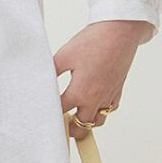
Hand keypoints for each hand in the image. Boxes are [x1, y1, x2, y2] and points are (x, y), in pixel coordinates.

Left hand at [53, 19, 153, 138]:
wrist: (119, 33)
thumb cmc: (93, 43)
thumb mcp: (64, 56)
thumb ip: (52, 72)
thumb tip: (42, 80)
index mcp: (80, 93)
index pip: (62, 112)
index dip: (51, 115)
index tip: (43, 116)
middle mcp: (96, 99)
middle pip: (82, 125)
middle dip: (71, 129)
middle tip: (60, 127)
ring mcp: (109, 95)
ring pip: (98, 120)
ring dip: (87, 123)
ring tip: (75, 120)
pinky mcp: (118, 89)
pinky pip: (110, 109)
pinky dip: (101, 111)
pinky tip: (93, 105)